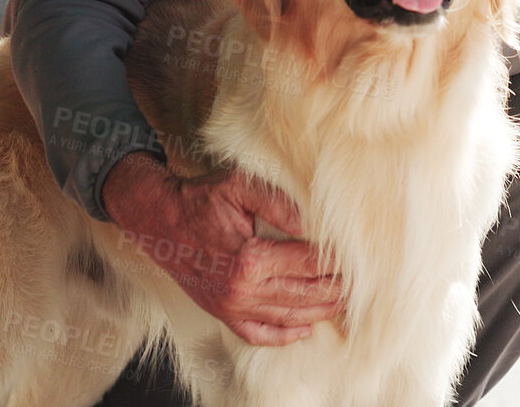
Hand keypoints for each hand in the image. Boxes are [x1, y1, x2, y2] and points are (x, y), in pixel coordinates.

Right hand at [102, 151, 343, 345]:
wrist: (158, 220)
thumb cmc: (199, 199)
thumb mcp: (237, 185)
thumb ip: (277, 202)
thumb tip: (311, 223)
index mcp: (251, 258)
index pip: (308, 263)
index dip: (335, 261)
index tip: (356, 257)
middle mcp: (243, 289)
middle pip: (305, 295)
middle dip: (336, 290)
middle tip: (360, 284)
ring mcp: (232, 306)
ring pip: (288, 317)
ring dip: (319, 312)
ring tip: (343, 303)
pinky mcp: (223, 313)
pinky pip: (258, 334)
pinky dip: (284, 335)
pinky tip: (304, 328)